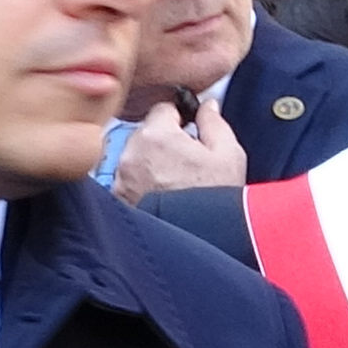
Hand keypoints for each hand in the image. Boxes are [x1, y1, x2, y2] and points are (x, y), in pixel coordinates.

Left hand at [113, 97, 244, 203]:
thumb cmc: (216, 201)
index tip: (190, 130)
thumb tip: (207, 106)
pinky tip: (163, 198)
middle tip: (187, 163)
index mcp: (156, 135)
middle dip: (164, 143)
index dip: (180, 118)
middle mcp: (130, 154)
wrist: (203, 241)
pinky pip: (129, 182)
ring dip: (151, 165)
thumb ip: (214, 122)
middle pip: (146, 134)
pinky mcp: (118, 202)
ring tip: (177, 184)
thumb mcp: (229, 154)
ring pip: (135, 158)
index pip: (163, 109)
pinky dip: (142, 186)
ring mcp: (120, 180)